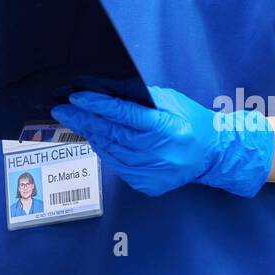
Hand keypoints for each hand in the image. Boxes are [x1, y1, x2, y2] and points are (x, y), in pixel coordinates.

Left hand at [51, 86, 274, 197]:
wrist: (212, 155)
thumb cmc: (190, 120)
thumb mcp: (168, 99)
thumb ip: (137, 95)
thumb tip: (103, 88)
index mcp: (167, 128)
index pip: (125, 115)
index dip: (98, 105)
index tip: (77, 97)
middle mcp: (159, 154)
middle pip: (112, 134)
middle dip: (83, 120)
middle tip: (62, 109)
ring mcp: (152, 173)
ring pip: (111, 151)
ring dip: (90, 135)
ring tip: (75, 120)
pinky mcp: (147, 185)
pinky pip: (117, 166)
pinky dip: (104, 151)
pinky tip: (96, 138)